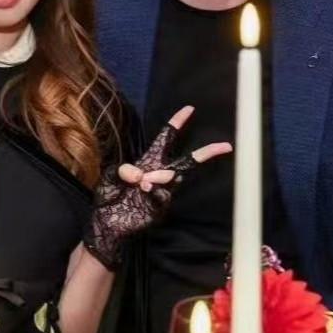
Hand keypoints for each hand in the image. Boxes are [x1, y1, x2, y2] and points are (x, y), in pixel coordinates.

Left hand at [84, 105, 231, 268]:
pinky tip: (144, 191)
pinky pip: (163, 196)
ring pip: (174, 177)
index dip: (177, 123)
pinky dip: (154, 192)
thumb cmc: (109, 196)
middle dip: (206, 153)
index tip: (189, 109)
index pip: (165, 139)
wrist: (106, 224)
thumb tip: (142, 176)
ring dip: (161, 176)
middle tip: (225, 145)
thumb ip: (123, 170)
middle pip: (187, 161)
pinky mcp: (159, 208)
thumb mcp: (110, 176)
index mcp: (148, 161)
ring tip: (143, 182)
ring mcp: (161, 191)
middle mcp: (158, 174)